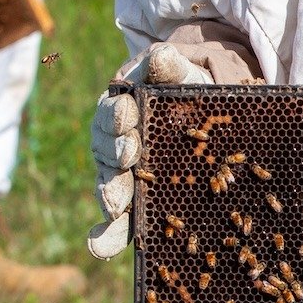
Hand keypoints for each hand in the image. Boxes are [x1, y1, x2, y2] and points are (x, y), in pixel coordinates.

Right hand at [86, 43, 211, 259]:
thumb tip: (163, 55)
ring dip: (110, 193)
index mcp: (120, 108)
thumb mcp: (184, 78)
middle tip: (128, 154)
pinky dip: (108, 235)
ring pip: (108, 183)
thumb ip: (172, 67)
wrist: (203, 122)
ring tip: (117, 204)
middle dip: (115, 152)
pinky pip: (117, 220)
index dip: (117, 115)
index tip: (128, 114)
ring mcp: (123, 173)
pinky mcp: (136, 200)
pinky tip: (99, 247)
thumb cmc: (188, 95)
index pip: (111, 112)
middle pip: (105, 149)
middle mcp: (114, 141)